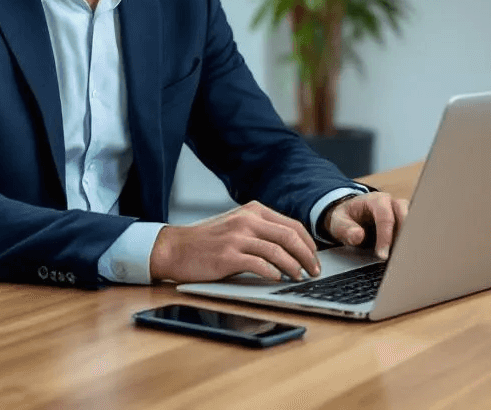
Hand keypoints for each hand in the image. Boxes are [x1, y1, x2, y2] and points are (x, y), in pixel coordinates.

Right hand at [149, 201, 321, 282]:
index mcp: (253, 211)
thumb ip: (261, 230)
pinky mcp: (228, 255)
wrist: (175, 248)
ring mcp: (237, 237)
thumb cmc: (207, 241)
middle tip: (314, 271)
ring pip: (278, 251)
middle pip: (289, 237)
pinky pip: (259, 264)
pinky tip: (278, 279)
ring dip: (294, 267)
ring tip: (299, 278)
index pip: (292, 225)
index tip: (315, 258)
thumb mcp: (237, 226)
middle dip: (307, 257)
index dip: (308, 244)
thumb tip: (292, 248)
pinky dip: (273, 273)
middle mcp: (247, 220)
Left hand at [321, 192, 409, 259]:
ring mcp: (402, 212)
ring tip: (404, 259)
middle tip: (399, 257)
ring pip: (413, 223)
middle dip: (403, 237)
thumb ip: (345, 229)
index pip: (385, 217)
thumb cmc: (346, 217)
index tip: (382, 255)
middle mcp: (392, 203)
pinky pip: (413, 231)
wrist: (351, 215)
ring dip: (410, 240)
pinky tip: (406, 257)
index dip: (385, 237)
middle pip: (406, 215)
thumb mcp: (338, 222)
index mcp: (376, 200)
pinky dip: (411, 243)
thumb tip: (358, 236)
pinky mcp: (406, 223)